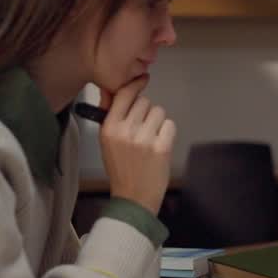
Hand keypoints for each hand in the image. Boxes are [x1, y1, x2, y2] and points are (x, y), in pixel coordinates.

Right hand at [98, 76, 174, 214]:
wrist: (133, 197)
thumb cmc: (121, 169)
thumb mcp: (107, 141)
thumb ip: (111, 116)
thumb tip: (115, 91)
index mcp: (109, 128)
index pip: (123, 94)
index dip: (134, 86)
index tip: (141, 79)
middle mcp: (125, 131)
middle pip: (143, 101)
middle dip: (145, 112)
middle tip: (142, 129)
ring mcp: (145, 138)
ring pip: (158, 111)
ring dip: (157, 122)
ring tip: (150, 139)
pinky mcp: (162, 146)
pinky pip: (169, 124)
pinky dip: (167, 132)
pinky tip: (159, 145)